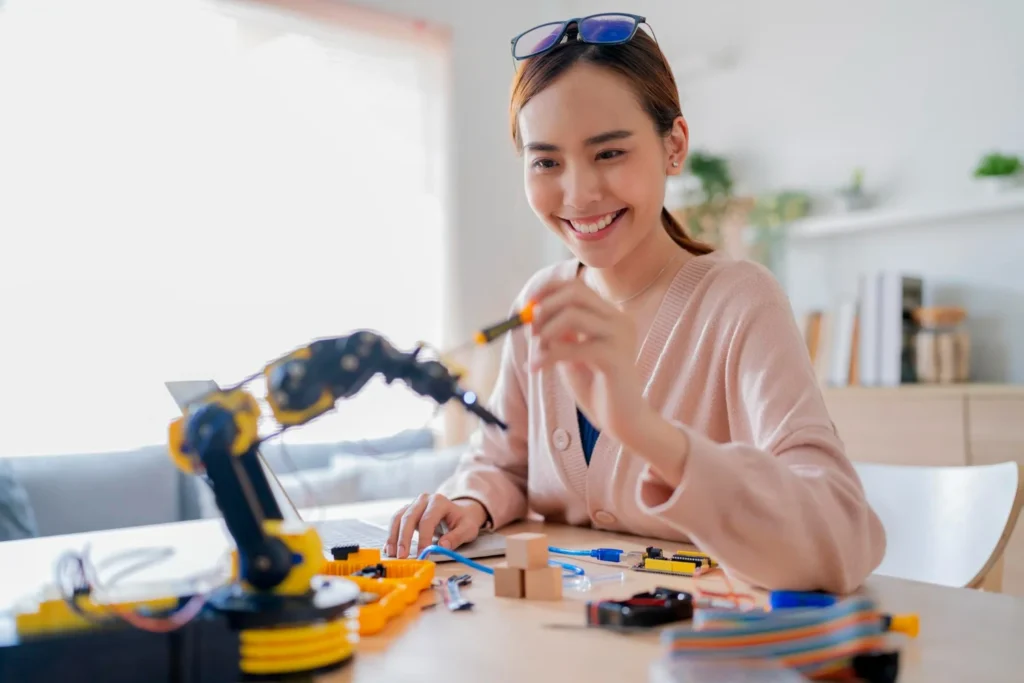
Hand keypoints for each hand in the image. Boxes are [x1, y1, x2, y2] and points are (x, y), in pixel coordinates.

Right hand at [385, 494, 487, 558]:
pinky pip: (396, 521)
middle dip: (404, 538)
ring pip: (398, 518)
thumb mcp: (468, 529)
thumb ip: (456, 537)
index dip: (423, 538)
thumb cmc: (463, 521)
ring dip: (393, 536)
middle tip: (402, 556)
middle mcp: (424, 500)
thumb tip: (442, 546)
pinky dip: (392, 535)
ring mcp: (414, 504)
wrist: (459, 512)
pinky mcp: (408, 511)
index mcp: (439, 502)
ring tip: (392, 553)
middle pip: (409, 517)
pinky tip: (390, 548)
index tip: (422, 553)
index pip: (427, 520)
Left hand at [528, 279, 649, 446]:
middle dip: (545, 307)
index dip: (547, 291)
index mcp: (611, 316)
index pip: (576, 286)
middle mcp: (619, 320)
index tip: (526, 305)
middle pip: (575, 293)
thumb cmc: (598, 390)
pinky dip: (547, 356)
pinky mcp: (614, 357)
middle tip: (530, 330)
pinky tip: (536, 369)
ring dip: (545, 333)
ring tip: (536, 354)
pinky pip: (571, 347)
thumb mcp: (572, 355)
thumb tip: (532, 315)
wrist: (624, 422)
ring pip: (572, 315)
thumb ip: (559, 334)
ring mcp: (619, 336)